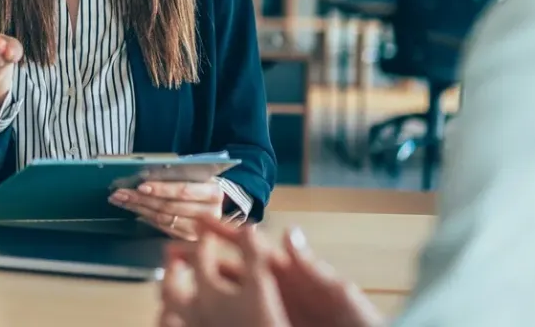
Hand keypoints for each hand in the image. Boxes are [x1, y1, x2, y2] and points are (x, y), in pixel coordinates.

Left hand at [109, 181, 224, 240]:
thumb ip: (177, 175)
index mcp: (213, 193)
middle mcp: (210, 213)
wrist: (214, 204)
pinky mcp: (189, 240)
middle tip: (120, 193)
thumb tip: (146, 173)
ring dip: (139, 208)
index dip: (161, 188)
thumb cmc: (202, 184)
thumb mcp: (196, 176)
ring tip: (121, 200)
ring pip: (163, 218)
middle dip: (142, 199)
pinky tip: (134, 211)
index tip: (140, 186)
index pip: (183, 191)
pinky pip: (163, 228)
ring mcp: (200, 230)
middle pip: (169, 206)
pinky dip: (147, 218)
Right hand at [160, 218, 383, 326]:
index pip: (250, 245)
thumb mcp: (340, 294)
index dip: (225, 231)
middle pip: (230, 269)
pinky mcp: (268, 325)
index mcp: (291, 274)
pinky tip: (195, 314)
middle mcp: (276, 291)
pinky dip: (214, 314)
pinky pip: (237, 319)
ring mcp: (270, 313)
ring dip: (202, 284)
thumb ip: (313, 266)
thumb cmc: (363, 325)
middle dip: (201, 256)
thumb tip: (289, 232)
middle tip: (171, 248)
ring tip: (174, 278)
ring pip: (228, 296)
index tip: (200, 217)